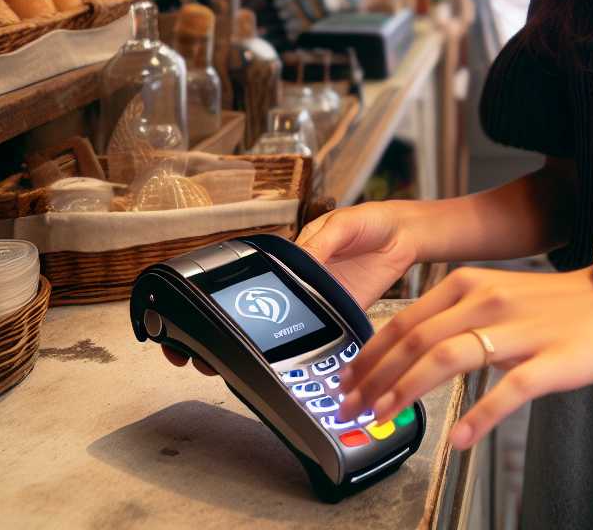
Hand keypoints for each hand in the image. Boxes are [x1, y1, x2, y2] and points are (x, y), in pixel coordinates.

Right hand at [159, 201, 421, 375]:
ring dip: (251, 352)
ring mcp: (313, 305)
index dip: (211, 302)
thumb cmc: (370, 221)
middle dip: (217, 336)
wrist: (406, 237)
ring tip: (224, 370)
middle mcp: (294, 286)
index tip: (187, 320)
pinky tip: (283, 371)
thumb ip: (319, 243)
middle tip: (196, 357)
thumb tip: (299, 260)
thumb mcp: (341, 224)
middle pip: (248, 315)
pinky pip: (313, 342)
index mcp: (286, 259)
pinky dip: (297, 358)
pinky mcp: (336, 319)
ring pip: (274, 335)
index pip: (240, 282)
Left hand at [337, 266, 592, 449]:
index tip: (347, 382)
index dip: (368, 355)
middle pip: (415, 341)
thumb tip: (409, 356)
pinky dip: (479, 416)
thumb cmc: (560, 307)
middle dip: (374, 379)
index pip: (403, 321)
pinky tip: (461, 439)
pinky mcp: (551, 360)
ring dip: (407, 391)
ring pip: (447, 358)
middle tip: (352, 408)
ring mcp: (519, 330)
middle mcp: (488, 301)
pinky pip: (508, 389)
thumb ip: (456, 320)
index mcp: (470, 285)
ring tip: (387, 418)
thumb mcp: (499, 296)